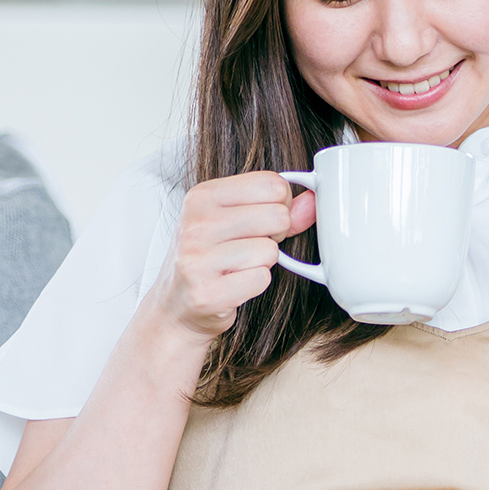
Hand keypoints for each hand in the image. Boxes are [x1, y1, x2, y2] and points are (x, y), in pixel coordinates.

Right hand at [159, 171, 315, 337]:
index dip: (280, 204)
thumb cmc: (210, 257)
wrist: (175, 305)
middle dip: (275, 235)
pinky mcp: (207, 292)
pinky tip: (233, 284)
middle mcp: (196, 223)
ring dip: (263, 263)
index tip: (262, 221)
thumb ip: (278, 209)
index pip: (272, 184)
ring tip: (236, 267)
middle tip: (249, 247)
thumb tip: (313, 202)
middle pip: (278, 216)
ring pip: (271, 251)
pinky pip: (261, 279)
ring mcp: (197, 258)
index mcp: (202, 196)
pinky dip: (255, 285)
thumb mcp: (236, 221)